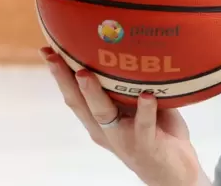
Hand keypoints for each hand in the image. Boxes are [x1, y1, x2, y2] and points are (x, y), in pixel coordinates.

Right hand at [40, 46, 207, 185]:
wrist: (173, 172)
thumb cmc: (157, 133)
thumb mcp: (138, 108)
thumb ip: (131, 87)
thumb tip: (132, 49)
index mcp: (100, 121)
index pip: (74, 95)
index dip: (60, 75)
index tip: (48, 50)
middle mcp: (105, 130)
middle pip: (79, 103)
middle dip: (65, 79)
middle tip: (54, 56)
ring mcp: (123, 138)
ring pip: (103, 114)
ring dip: (93, 93)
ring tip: (85, 74)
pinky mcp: (145, 145)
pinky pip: (144, 125)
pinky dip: (145, 110)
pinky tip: (147, 96)